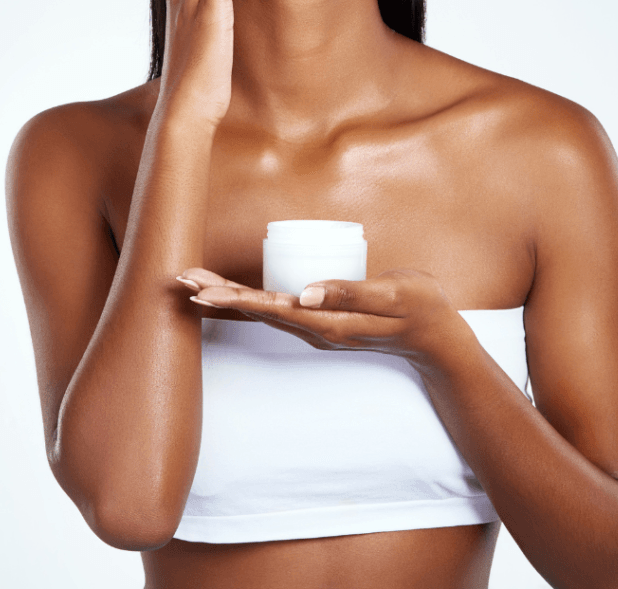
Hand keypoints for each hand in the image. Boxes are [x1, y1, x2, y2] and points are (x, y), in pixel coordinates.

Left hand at [176, 267, 468, 363]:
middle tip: (180, 279)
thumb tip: (304, 294)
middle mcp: (315, 328)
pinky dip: (250, 302)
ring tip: (193, 285)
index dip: (232, 297)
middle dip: (217, 296)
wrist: (437, 338)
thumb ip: (351, 292)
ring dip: (227, 299)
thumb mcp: (392, 295)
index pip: (269, 308)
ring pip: (263, 312)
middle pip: (256, 312)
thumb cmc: (419, 309)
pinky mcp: (322, 320)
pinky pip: (278, 311)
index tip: (200, 287)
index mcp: (327, 323)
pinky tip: (233, 297)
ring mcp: (317, 327)